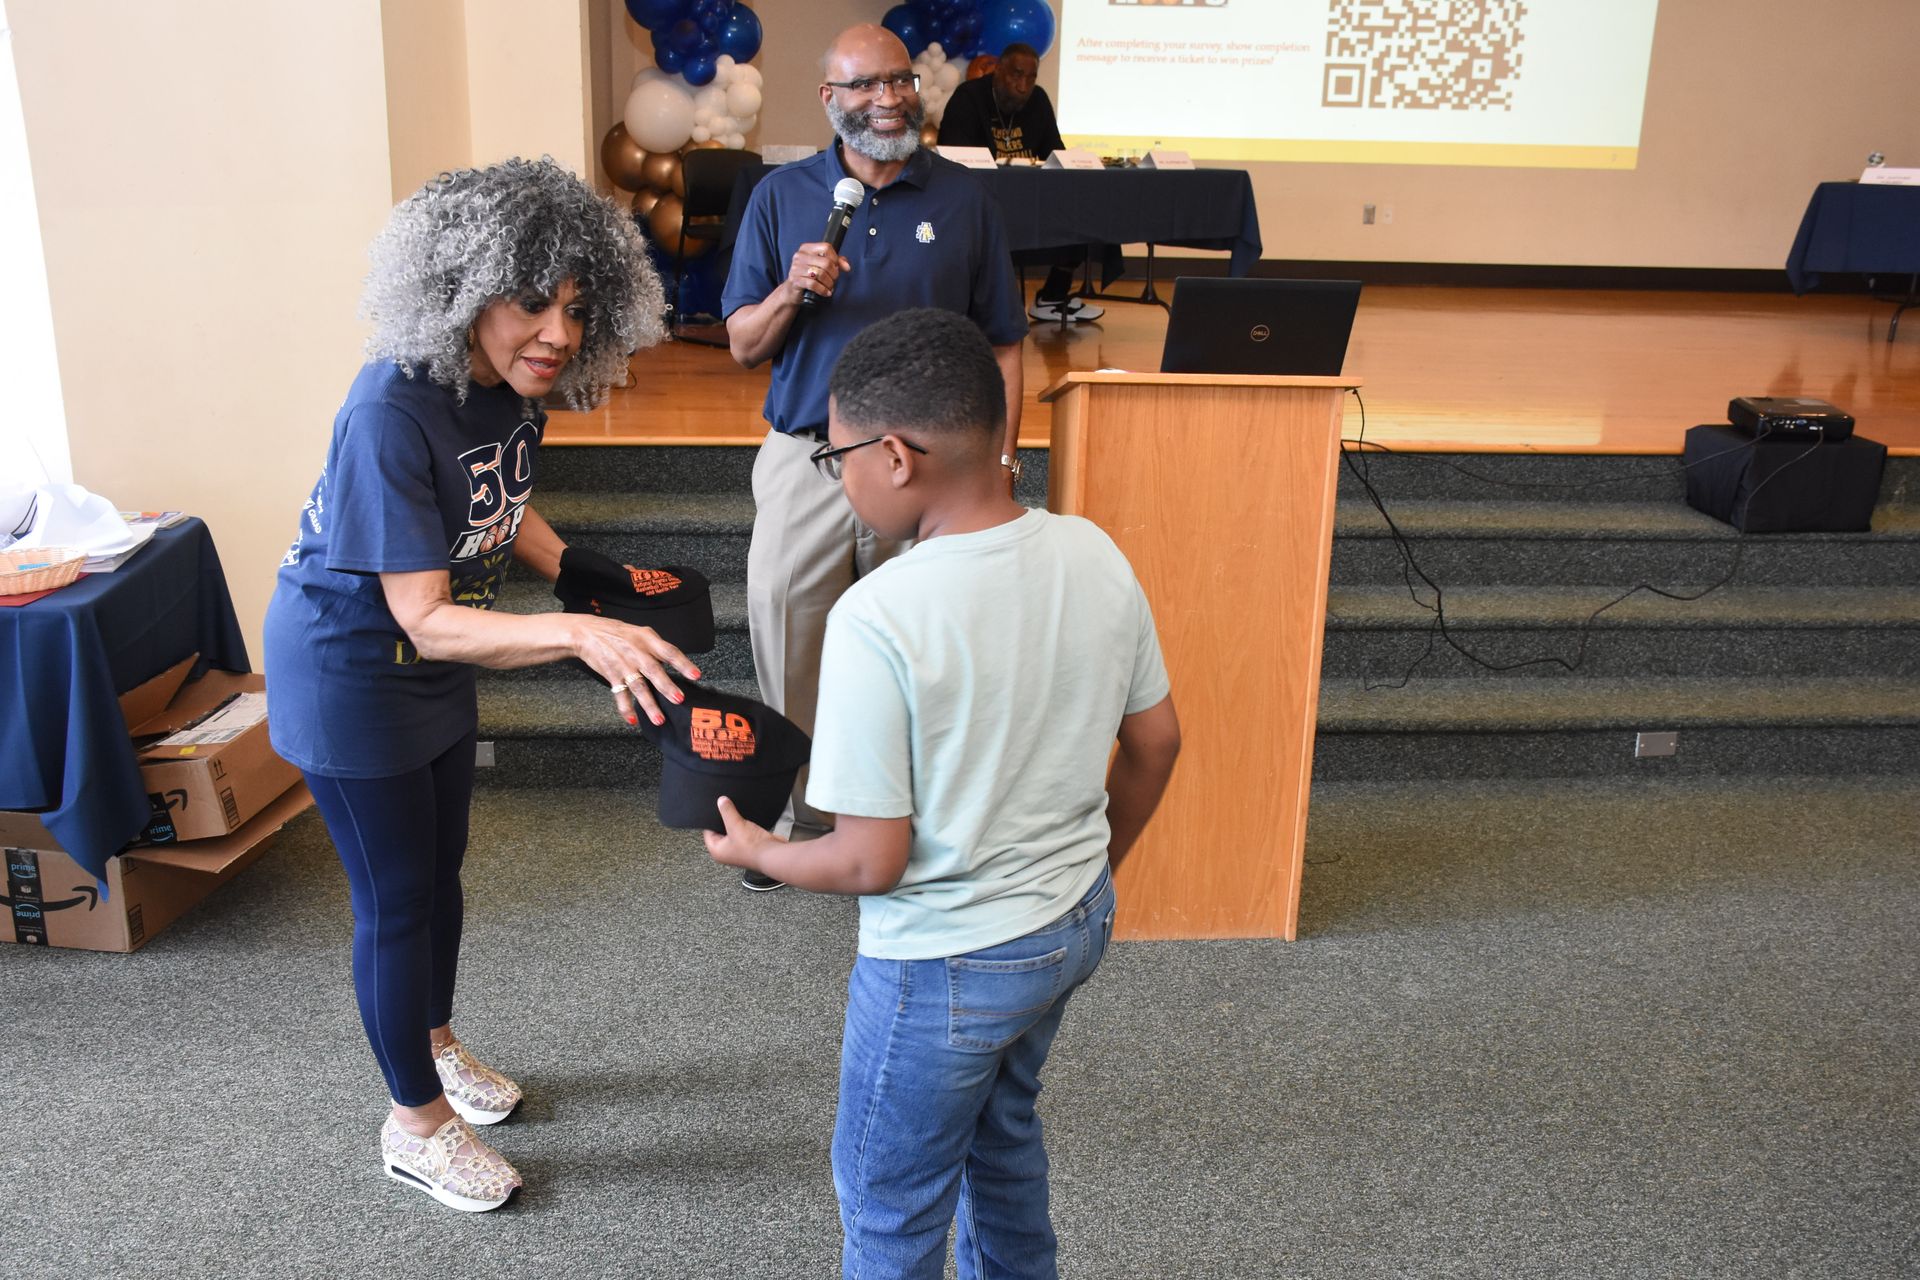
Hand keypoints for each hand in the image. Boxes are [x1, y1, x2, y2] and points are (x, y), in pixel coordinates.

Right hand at [571, 615, 700, 726]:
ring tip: (659, 720)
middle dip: (666, 686)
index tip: (696, 675)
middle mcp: (636, 652)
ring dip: (649, 705)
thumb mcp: (641, 633)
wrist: (587, 633)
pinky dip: (625, 709)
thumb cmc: (618, 634)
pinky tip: (632, 720)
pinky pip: (620, 695)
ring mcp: (623, 665)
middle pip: (653, 670)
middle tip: (679, 699)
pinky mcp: (611, 675)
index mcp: (647, 640)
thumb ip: (658, 647)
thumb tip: (677, 662)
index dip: (683, 663)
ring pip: (638, 687)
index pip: (669, 652)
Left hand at [703, 796, 784, 869]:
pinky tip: (749, 823)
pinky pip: (744, 833)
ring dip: (737, 824)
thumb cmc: (753, 848)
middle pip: (721, 830)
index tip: (715, 808)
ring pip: (734, 831)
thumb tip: (721, 801)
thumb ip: (727, 811)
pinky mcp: (749, 846)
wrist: (773, 854)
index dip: (712, 819)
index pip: (708, 831)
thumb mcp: (735, 825)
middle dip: (726, 820)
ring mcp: (738, 849)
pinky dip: (746, 827)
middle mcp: (726, 852)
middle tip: (728, 810)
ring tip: (740, 818)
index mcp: (717, 851)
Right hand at [787, 241, 849, 302]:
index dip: (836, 258)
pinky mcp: (795, 280)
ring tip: (830, 287)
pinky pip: (813, 284)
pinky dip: (823, 290)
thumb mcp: (821, 265)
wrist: (792, 290)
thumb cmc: (808, 276)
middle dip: (834, 274)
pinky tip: (826, 293)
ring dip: (829, 283)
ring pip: (820, 274)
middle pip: (826, 262)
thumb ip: (835, 262)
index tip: (838, 267)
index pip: (826, 247)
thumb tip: (847, 266)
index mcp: (806, 248)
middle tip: (833, 280)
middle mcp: (800, 256)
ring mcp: (796, 268)